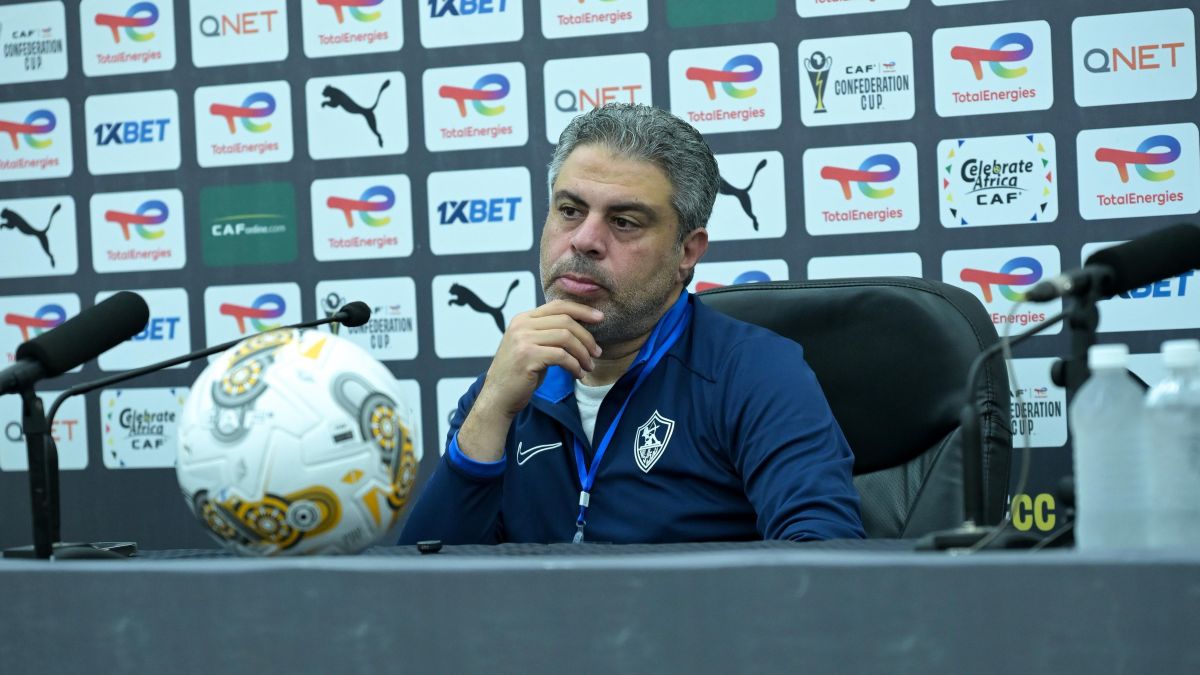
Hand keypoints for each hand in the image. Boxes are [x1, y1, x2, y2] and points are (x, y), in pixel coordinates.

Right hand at [457, 300, 602, 461]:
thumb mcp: (532, 346)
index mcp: (523, 319)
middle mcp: (521, 325)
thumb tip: (581, 327)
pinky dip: (575, 365)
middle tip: (597, 352)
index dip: (581, 310)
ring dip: (583, 353)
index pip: (558, 306)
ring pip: (566, 337)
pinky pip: (561, 356)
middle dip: (586, 336)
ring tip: (588, 366)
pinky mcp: (527, 356)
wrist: (498, 397)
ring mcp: (523, 339)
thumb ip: (548, 333)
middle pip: (565, 320)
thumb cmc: (519, 374)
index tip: (599, 318)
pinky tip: (578, 374)